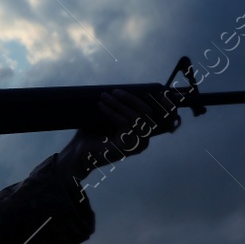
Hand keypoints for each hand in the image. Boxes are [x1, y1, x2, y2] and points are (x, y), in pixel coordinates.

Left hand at [57, 89, 179, 181]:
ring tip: (104, 96)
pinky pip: (123, 122)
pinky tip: (101, 105)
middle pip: (147, 113)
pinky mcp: (126, 147)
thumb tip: (122, 89)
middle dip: (131, 98)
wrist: (78, 154)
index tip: (161, 92)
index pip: (159, 117)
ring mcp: (136, 145)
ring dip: (118, 103)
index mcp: (142, 134)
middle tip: (114, 91)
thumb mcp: (109, 118)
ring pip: (134, 116)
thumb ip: (120, 108)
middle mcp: (143, 141)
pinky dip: (112, 111)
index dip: (166, 105)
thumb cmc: (93, 135)